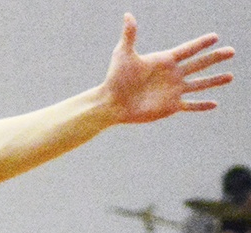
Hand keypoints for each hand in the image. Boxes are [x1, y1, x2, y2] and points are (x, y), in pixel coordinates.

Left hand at [101, 14, 233, 124]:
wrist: (111, 103)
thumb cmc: (115, 78)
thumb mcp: (123, 54)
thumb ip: (129, 35)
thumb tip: (127, 15)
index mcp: (165, 60)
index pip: (188, 50)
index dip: (201, 43)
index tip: (215, 36)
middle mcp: (172, 75)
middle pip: (199, 64)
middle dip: (215, 58)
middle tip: (231, 51)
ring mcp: (173, 91)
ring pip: (199, 84)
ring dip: (214, 81)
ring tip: (230, 76)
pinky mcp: (170, 107)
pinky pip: (190, 105)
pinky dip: (201, 105)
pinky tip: (215, 104)